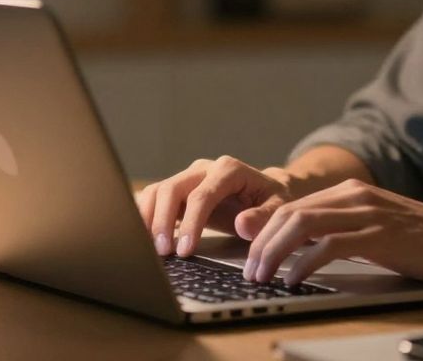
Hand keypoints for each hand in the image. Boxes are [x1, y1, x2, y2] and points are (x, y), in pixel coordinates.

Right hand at [136, 155, 293, 256]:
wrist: (268, 191)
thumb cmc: (273, 200)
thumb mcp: (279, 208)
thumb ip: (263, 217)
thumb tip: (243, 225)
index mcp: (228, 170)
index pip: (202, 194)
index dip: (192, 222)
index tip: (186, 249)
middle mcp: (204, 169)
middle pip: (172, 188)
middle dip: (163, 221)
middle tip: (163, 252)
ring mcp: (189, 178)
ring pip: (158, 191)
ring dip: (149, 219)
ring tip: (150, 248)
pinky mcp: (179, 191)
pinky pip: (154, 198)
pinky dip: (145, 216)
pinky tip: (143, 238)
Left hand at [243, 179, 422, 285]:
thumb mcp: (376, 228)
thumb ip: (343, 231)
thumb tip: (305, 249)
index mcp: (351, 192)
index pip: (293, 205)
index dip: (264, 228)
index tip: (248, 250)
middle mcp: (354, 196)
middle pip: (290, 213)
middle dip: (262, 242)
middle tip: (249, 269)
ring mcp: (367, 214)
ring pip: (303, 226)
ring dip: (275, 252)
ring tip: (263, 275)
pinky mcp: (380, 236)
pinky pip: (330, 246)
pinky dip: (306, 263)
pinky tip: (295, 279)